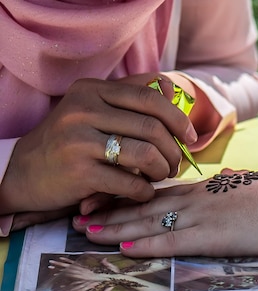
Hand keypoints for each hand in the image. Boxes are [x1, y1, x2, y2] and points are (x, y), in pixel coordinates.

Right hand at [0, 76, 197, 216]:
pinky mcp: (79, 173)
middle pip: (153, 128)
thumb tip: (170, 86)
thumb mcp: (94, 111)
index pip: (149, 97)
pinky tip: (143, 193)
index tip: (190, 137)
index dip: (178, 118)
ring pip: (146, 154)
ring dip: (163, 170)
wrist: (24, 172)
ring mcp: (79, 141)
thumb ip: (130, 98)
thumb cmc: (70, 142)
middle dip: (174, 151)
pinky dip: (145, 191)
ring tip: (161, 177)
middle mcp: (84, 111)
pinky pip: (130, 183)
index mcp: (92, 91)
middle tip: (175, 164)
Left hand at [73, 170, 257, 257]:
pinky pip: (170, 241)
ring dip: (115, 227)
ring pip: (148, 221)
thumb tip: (227, 177)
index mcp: (208, 187)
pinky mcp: (212, 236)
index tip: (104, 198)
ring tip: (85, 230)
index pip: (159, 191)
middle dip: (110, 209)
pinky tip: (122, 247)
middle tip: (78, 213)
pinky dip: (143, 244)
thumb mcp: (253, 184)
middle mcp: (198, 198)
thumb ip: (234, 183)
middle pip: (144, 204)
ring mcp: (203, 216)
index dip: (128, 195)